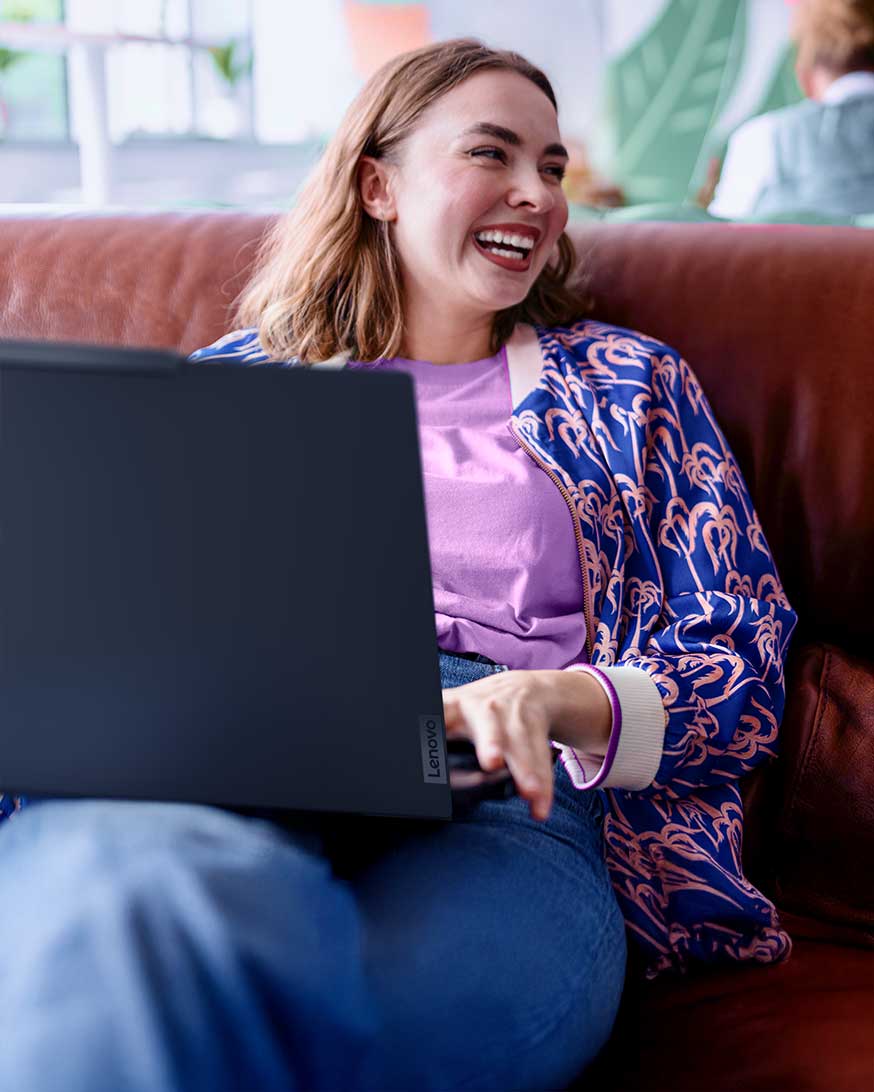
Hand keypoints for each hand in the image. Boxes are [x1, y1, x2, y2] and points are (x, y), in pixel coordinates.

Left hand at [441, 669, 608, 821]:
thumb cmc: (481, 713)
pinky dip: (543, 782)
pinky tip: (540, 807)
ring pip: (523, 739)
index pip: (439, 714)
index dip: (437, 728)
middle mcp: (482, 704)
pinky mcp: (537, 721)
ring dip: (529, 769)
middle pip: (487, 720)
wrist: (533, 688)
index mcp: (452, 705)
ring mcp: (513, 710)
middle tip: (492, 762)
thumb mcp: (453, 715)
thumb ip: (438, 738)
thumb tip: (407, 782)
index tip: (434, 744)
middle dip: (492, 740)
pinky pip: (541, 754)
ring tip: (532, 796)